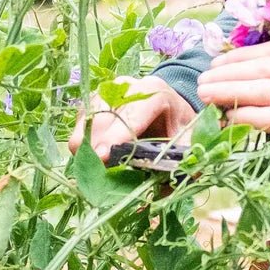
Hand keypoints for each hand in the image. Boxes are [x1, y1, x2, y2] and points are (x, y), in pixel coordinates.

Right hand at [67, 75, 196, 161]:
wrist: (169, 103)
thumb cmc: (177, 121)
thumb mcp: (188, 135)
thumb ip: (184, 155)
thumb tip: (179, 182)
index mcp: (153, 93)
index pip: (130, 115)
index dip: (114, 137)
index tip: (102, 157)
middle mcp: (127, 88)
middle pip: (102, 117)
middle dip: (95, 146)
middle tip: (95, 173)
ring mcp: (108, 92)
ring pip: (87, 120)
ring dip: (87, 146)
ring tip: (96, 168)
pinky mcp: (94, 101)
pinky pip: (82, 123)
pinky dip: (85, 142)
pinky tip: (95, 157)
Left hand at [196, 41, 269, 189]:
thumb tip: (249, 73)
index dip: (242, 55)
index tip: (218, 63)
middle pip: (268, 67)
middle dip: (229, 73)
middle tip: (204, 80)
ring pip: (267, 90)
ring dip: (231, 92)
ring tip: (209, 96)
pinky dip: (248, 116)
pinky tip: (230, 117)